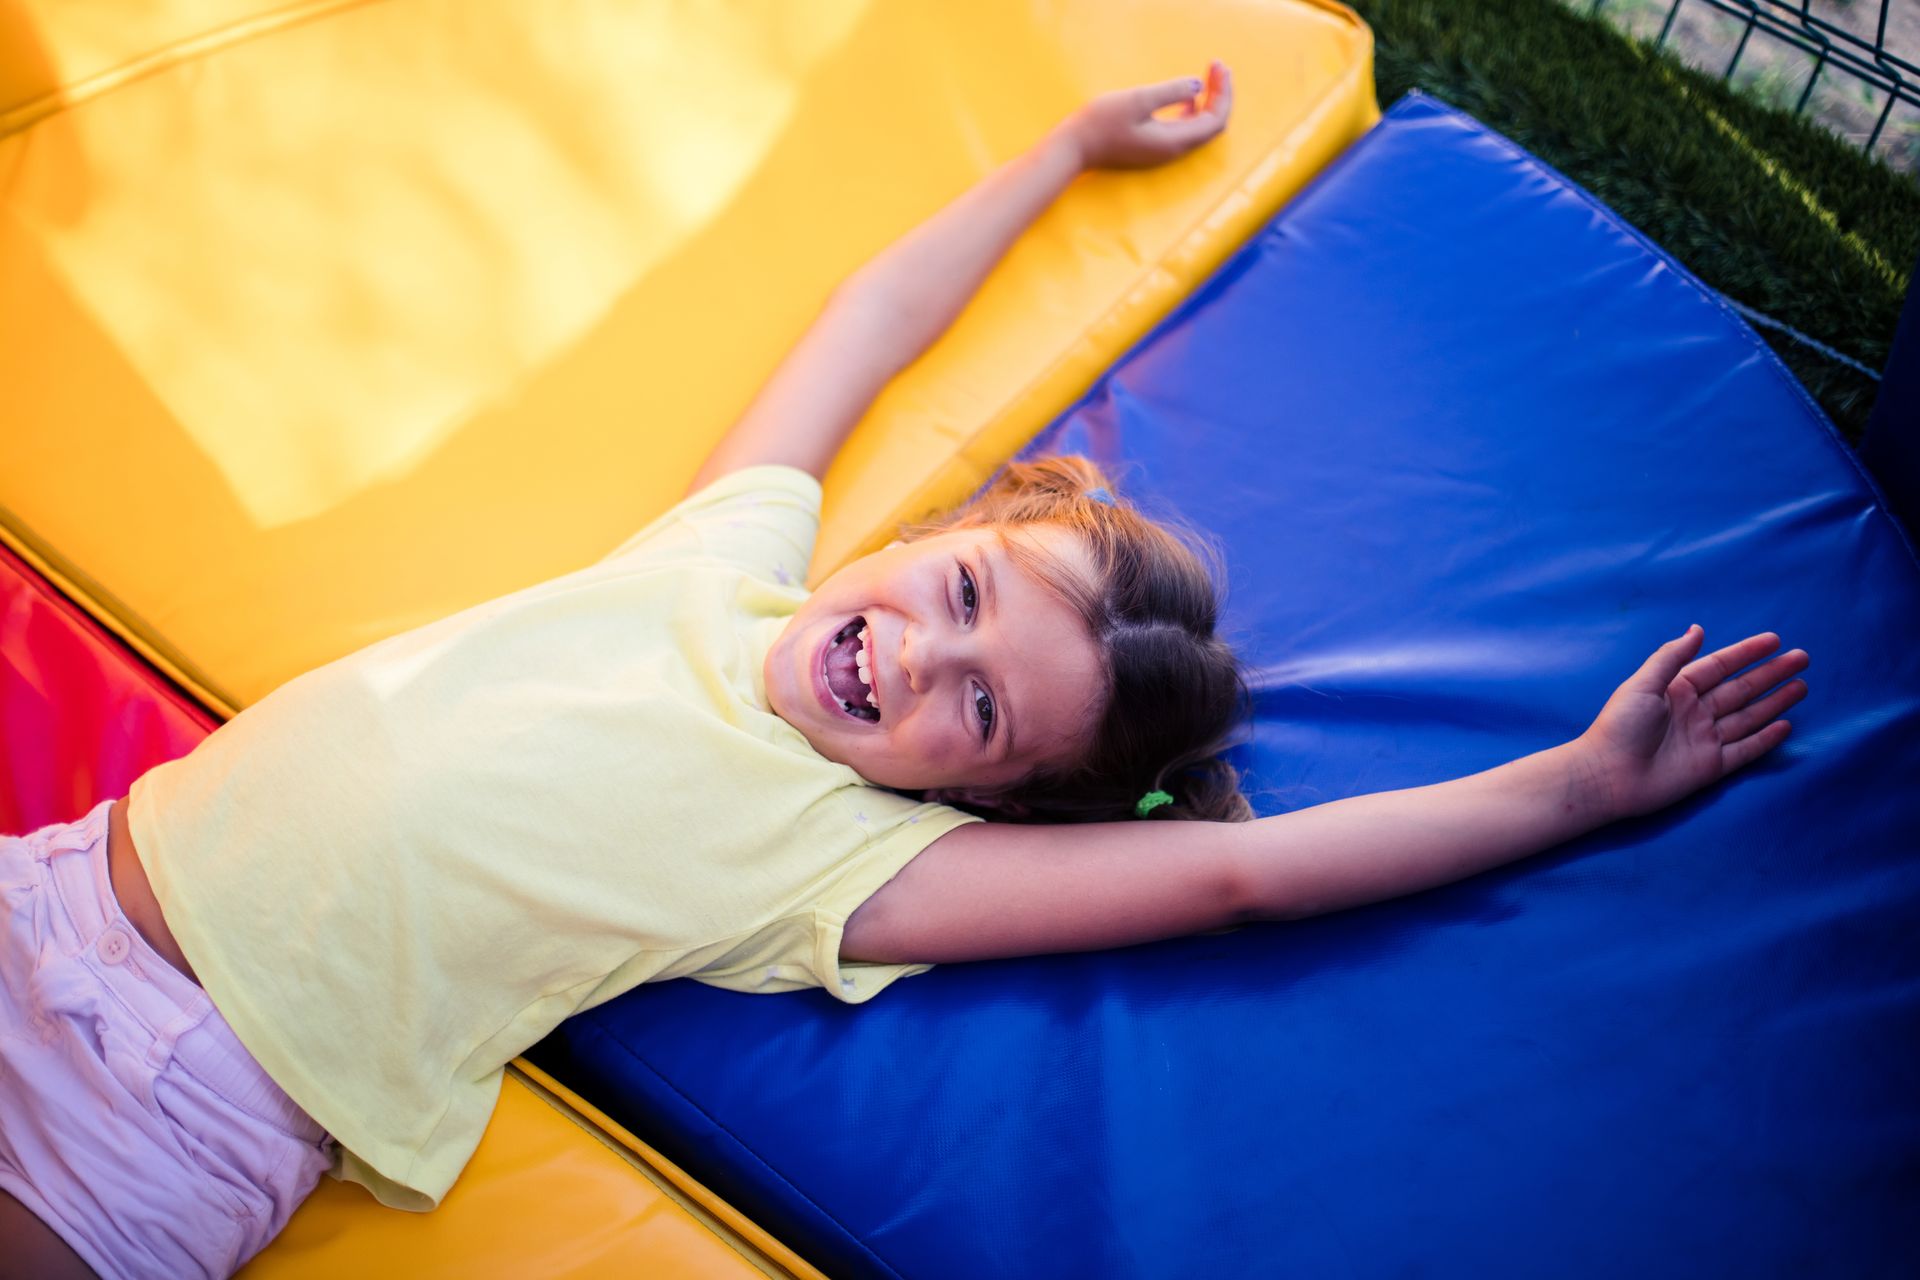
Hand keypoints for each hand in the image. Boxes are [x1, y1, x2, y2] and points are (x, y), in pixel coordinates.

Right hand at [1066, 60, 1232, 170]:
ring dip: (1208, 101)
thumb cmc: (1101, 123)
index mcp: (1174, 141)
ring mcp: (1163, 150)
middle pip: (1212, 124)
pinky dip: (1192, 110)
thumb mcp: (1137, 100)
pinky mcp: (1153, 146)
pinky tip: (1187, 96)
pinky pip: (1183, 129)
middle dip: (1220, 94)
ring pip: (1199, 127)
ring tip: (1209, 76)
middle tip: (1219, 66)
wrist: (1073, 149)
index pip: (1215, 120)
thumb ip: (1171, 92)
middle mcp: (1173, 150)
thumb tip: (1198, 85)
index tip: (1219, 66)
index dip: (1223, 93)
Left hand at [1577, 626, 1806, 819]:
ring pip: (1749, 717)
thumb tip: (1697, 629)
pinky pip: (1746, 750)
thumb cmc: (1619, 726)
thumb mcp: (1642, 685)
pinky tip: (1786, 725)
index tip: (1775, 640)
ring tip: (1802, 686)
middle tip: (1803, 658)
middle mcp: (1695, 712)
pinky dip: (1766, 739)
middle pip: (1742, 689)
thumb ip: (1671, 658)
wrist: (1608, 776)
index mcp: (1677, 690)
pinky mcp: (1711, 767)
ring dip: (1776, 702)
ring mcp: (1705, 739)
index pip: (1719, 666)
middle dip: (1771, 674)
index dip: (1746, 653)